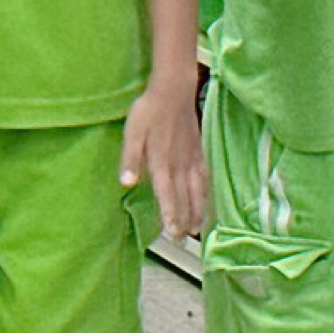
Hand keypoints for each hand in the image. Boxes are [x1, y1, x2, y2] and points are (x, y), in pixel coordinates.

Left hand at [120, 79, 206, 240]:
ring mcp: (192, 159)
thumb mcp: (132, 132)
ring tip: (196, 230)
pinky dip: (206, 194)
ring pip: (197, 191)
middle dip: (183, 220)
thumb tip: (126, 183)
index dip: (169, 214)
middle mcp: (180, 164)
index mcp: (162, 161)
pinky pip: (205, 179)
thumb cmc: (148, 111)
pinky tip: (207, 204)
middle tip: (181, 241)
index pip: (167, 194)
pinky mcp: (199, 152)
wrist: (174, 91)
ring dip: (197, 212)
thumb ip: (130, 158)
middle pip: (183, 197)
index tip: (171, 233)